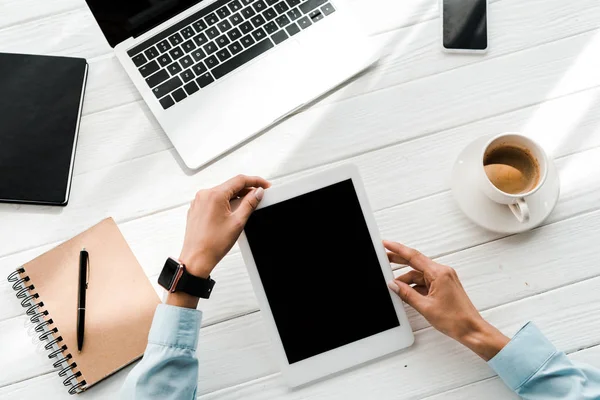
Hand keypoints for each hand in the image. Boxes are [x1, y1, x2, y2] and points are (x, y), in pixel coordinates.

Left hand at [167, 175, 269, 308]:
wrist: (196, 258)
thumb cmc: (212, 244)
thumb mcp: (238, 222)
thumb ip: (250, 203)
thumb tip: (257, 193)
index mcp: (214, 195)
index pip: (239, 180)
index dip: (255, 181)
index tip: (264, 185)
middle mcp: (204, 195)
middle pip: (230, 185)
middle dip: (246, 190)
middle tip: (259, 196)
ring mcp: (199, 202)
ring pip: (222, 192)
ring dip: (236, 196)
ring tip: (247, 206)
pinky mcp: (197, 209)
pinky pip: (214, 200)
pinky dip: (225, 202)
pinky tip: (233, 211)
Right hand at [384, 241, 508, 360]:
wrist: (472, 330)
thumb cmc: (456, 319)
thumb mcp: (425, 307)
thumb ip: (406, 294)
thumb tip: (393, 285)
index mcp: (439, 273)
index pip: (413, 257)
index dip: (397, 249)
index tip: (386, 244)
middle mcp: (443, 272)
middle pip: (415, 262)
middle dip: (398, 260)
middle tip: (384, 258)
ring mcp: (444, 279)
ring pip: (419, 274)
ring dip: (406, 279)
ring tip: (393, 286)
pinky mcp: (444, 286)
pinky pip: (425, 281)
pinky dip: (414, 285)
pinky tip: (406, 291)